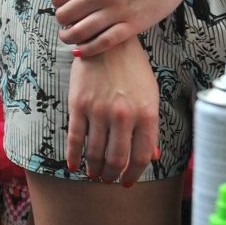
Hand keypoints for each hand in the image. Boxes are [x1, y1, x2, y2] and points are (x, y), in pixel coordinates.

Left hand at [48, 0, 198, 57]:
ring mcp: (117, 10)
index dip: (56, 3)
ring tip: (68, 37)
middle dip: (62, 20)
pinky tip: (81, 50)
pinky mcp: (133, 24)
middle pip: (66, 14)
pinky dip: (88, 49)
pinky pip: (104, 42)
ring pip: (81, 31)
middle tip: (65, 22)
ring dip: (69, 37)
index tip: (61, 5)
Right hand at [64, 39, 159, 184]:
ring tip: (94, 174)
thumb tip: (152, 157)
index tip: (127, 182)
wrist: (108, 42)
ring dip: (94, 169)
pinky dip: (73, 156)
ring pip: (95, 152)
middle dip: (111, 175)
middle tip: (108, 179)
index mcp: (146, 115)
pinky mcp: (78, 104)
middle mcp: (123, 116)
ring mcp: (99, 110)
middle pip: (116, 159)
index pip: (140, 157)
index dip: (133, 174)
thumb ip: (151, 129)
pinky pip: (75, 137)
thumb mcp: (150, 97)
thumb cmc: (133, 70)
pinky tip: (73, 165)